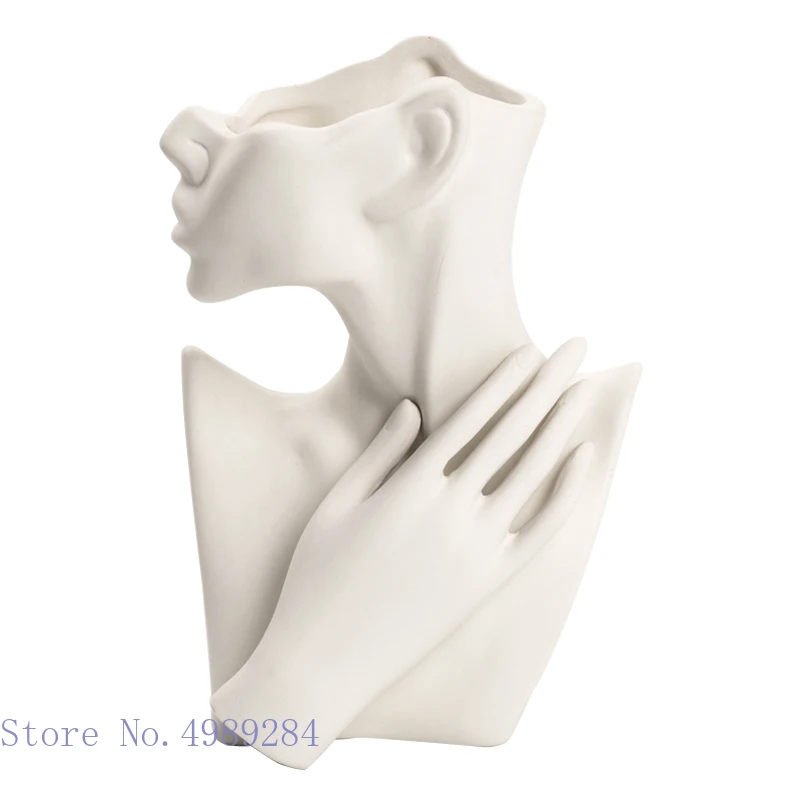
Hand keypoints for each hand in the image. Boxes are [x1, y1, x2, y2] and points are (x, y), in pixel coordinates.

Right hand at [211, 338, 593, 767]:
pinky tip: (584, 458)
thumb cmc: (318, 578)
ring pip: (533, 472)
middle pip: (511, 433)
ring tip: (584, 389)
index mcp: (409, 486)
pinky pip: (543, 531)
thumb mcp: (337, 505)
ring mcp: (477, 549)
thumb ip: (379, 453)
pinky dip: (568, 492)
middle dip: (546, 385)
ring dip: (563, 426)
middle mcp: (451, 511)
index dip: (505, 380)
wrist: (325, 661)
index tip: (531, 349)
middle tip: (576, 347)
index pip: (472, 417)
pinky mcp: (490, 583)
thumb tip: (412, 406)